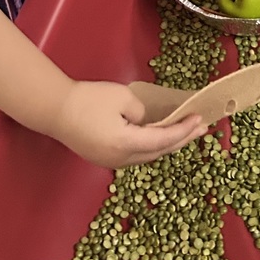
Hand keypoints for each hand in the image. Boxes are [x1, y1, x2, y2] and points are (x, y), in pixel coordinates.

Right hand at [50, 80, 206, 167]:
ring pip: (148, 156)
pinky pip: (137, 155)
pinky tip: (163, 137)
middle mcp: (120, 159)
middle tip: (203, 128)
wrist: (56, 110)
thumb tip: (147, 122)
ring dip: (169, 144)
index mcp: (125, 144)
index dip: (183, 130)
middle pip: (159, 152)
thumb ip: (143, 112)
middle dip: (182, 140)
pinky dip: (154, 146)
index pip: (163, 140)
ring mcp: (111, 162)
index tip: (200, 119)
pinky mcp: (105, 158)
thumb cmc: (89, 100)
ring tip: (188, 132)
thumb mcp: (123, 98)